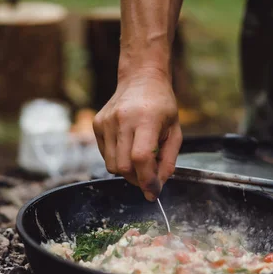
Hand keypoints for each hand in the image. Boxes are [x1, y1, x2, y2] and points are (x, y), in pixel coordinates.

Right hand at [93, 70, 181, 200]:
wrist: (141, 79)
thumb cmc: (162, 106)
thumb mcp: (175, 132)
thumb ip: (168, 161)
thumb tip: (157, 186)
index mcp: (146, 119)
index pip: (140, 158)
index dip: (146, 180)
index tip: (153, 193)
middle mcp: (122, 119)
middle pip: (123, 166)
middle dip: (137, 179)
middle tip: (148, 176)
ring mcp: (106, 122)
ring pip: (111, 165)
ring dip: (126, 170)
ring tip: (138, 157)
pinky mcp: (97, 124)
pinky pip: (105, 155)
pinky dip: (117, 158)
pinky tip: (127, 145)